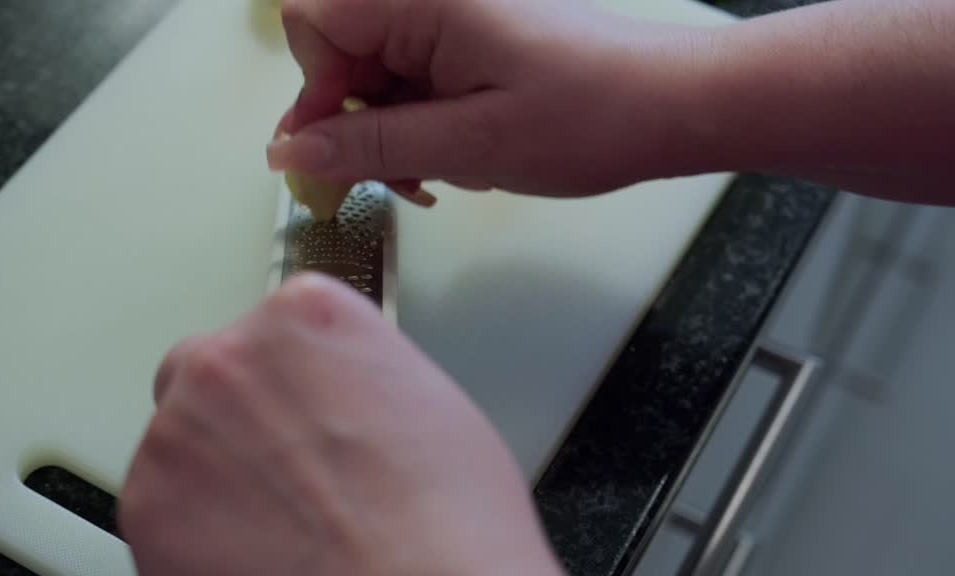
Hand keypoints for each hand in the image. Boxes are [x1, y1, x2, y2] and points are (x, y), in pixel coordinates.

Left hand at [119, 274, 554, 575]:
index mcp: (301, 316)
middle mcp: (227, 359)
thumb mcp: (427, 403)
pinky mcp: (146, 511)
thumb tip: (330, 414)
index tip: (310, 429)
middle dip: (233, 427)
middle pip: (202, 379)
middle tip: (288, 490)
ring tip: (286, 549)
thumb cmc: (454, 529)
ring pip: (175, 455)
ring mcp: (175, 434)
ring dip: (210, 490)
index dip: (291, 393)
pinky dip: (194, 552)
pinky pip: (159, 524)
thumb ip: (352, 383)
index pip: (267, 335)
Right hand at [266, 0, 691, 197]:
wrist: (671, 104)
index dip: (314, 90)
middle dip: (350, 119)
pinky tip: (447, 157)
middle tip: (391, 174)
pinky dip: (413, 124)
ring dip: (384, 131)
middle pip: (336, 50)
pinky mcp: (464, 38)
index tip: (338, 151)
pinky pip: (406, 79)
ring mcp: (448, 15)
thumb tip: (290, 152)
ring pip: (369, 72)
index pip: (312, 20)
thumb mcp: (470, 143)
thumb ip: (371, 145)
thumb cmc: (590, 114)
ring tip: (434, 172)